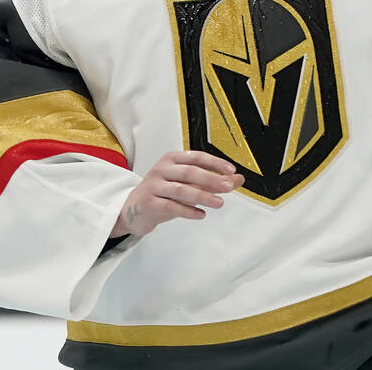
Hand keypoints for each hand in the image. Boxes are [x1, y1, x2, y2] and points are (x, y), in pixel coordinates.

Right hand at [110, 150, 243, 237]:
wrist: (133, 209)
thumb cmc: (163, 193)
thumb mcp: (186, 184)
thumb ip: (211, 181)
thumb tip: (238, 179)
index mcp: (172, 159)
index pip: (196, 157)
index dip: (214, 163)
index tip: (231, 170)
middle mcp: (162, 169)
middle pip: (190, 172)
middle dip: (211, 179)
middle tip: (228, 186)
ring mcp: (154, 185)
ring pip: (181, 189)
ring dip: (202, 196)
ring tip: (219, 203)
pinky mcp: (149, 202)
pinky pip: (171, 206)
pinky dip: (188, 210)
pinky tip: (201, 214)